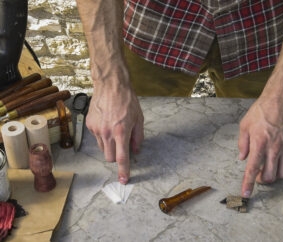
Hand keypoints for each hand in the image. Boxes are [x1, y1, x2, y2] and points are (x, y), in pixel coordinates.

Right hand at [86, 63, 143, 183]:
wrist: (110, 85)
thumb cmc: (127, 100)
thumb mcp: (139, 118)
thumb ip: (138, 137)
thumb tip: (135, 150)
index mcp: (121, 131)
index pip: (122, 157)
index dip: (123, 170)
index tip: (124, 180)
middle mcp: (107, 132)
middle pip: (109, 157)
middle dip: (116, 156)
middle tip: (122, 145)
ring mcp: (96, 129)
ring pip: (103, 148)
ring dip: (109, 145)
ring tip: (114, 129)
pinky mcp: (89, 124)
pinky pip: (97, 137)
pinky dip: (103, 135)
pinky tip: (107, 122)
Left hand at [238, 95, 282, 197]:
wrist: (281, 101)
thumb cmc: (261, 111)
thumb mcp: (244, 125)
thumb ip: (242, 144)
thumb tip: (242, 158)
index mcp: (258, 143)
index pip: (252, 169)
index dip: (248, 183)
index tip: (246, 194)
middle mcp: (273, 149)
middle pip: (269, 176)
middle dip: (261, 180)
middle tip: (256, 175)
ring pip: (281, 174)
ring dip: (273, 176)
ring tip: (266, 168)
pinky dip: (281, 168)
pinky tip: (275, 161)